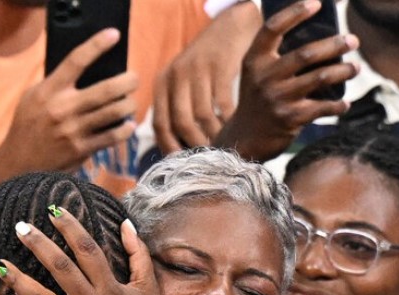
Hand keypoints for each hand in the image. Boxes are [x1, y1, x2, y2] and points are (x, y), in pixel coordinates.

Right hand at [0, 28, 137, 195]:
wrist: (19, 164)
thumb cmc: (28, 126)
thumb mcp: (32, 98)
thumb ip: (55, 83)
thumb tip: (85, 70)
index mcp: (49, 90)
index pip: (76, 60)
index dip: (97, 45)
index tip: (113, 35)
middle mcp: (63, 108)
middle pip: (106, 89)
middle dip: (128, 81)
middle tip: (134, 79)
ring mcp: (74, 130)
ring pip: (114, 112)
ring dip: (129, 104)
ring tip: (130, 101)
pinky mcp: (81, 149)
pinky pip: (112, 136)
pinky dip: (124, 129)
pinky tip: (127, 124)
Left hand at [0, 211, 168, 294]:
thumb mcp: (148, 285)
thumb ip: (138, 252)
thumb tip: (125, 223)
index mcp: (110, 287)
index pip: (87, 249)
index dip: (70, 227)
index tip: (54, 210)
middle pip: (60, 268)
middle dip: (39, 244)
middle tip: (20, 226)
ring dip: (18, 280)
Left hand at [152, 0, 260, 151]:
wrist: (230, 27)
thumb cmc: (206, 65)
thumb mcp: (183, 81)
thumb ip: (176, 108)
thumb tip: (176, 151)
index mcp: (162, 83)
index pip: (160, 124)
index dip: (171, 147)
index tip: (184, 164)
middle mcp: (176, 76)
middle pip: (181, 123)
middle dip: (195, 146)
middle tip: (209, 160)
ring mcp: (197, 70)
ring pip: (203, 116)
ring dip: (215, 136)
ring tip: (225, 147)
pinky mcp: (220, 66)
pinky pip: (224, 104)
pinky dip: (230, 121)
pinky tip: (238, 128)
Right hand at [213, 0, 358, 160]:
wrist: (244, 139)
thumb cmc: (257, 100)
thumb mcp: (256, 74)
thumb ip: (276, 56)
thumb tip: (320, 37)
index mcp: (254, 60)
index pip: (272, 29)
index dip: (294, 13)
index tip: (316, 4)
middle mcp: (264, 78)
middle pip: (306, 54)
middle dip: (334, 45)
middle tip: (352, 41)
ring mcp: (277, 99)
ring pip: (320, 78)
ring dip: (343, 71)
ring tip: (355, 67)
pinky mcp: (290, 119)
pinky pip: (323, 107)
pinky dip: (338, 105)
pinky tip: (345, 103)